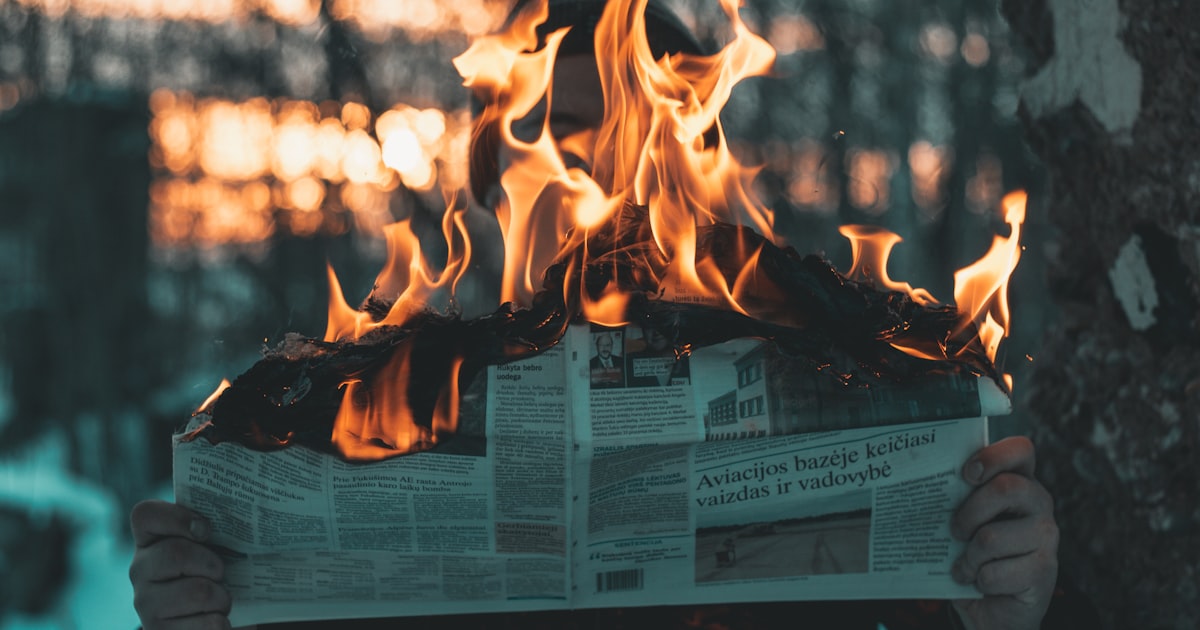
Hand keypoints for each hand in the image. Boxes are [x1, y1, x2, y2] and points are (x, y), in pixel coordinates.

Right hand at [129, 500, 235, 629]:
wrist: (209, 621)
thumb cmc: (215, 576)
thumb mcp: (212, 548)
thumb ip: (215, 528)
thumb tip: (254, 513)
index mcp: (151, 540)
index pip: (146, 515)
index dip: (177, 518)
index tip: (206, 530)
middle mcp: (141, 569)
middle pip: (175, 553)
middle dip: (212, 563)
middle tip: (222, 573)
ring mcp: (146, 603)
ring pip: (197, 591)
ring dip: (222, 597)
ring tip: (221, 601)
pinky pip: (207, 624)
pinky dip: (222, 623)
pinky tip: (218, 621)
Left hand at [950, 437, 1057, 629]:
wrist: (994, 604)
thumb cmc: (974, 551)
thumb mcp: (964, 520)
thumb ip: (957, 499)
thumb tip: (921, 488)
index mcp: (1020, 481)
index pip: (1021, 450)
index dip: (993, 456)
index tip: (966, 474)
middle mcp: (1039, 503)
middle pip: (1005, 488)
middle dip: (968, 512)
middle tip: (955, 531)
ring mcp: (1046, 536)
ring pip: (991, 537)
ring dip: (968, 558)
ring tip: (966, 565)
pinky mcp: (1044, 571)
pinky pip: (994, 572)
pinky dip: (977, 581)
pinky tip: (980, 582)